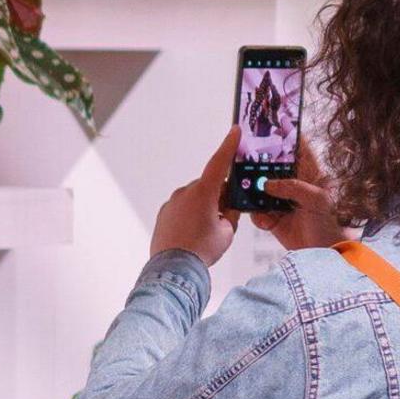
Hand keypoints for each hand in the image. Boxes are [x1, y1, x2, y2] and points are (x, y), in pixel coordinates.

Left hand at [152, 134, 238, 264]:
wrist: (173, 268)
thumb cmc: (202, 250)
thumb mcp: (227, 231)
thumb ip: (230, 213)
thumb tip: (227, 206)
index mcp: (203, 193)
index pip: (219, 163)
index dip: (229, 146)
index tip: (235, 130)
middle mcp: (185, 192)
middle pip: (210, 186)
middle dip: (220, 197)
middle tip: (226, 217)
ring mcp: (172, 202)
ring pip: (196, 197)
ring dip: (205, 207)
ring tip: (206, 231)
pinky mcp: (164, 212)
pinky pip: (183, 207)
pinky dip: (192, 214)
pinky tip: (194, 233)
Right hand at [250, 141, 348, 250]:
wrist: (327, 253)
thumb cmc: (331, 224)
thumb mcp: (318, 200)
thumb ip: (293, 188)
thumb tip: (268, 184)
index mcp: (312, 177)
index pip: (299, 152)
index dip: (288, 137)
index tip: (275, 124)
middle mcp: (296, 187)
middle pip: (274, 169)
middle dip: (260, 166)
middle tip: (247, 160)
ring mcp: (284, 203)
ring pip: (261, 190)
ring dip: (254, 193)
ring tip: (250, 193)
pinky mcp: (275, 220)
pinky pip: (258, 212)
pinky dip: (258, 216)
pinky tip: (266, 220)